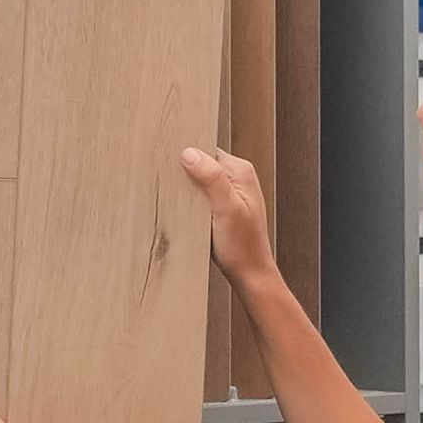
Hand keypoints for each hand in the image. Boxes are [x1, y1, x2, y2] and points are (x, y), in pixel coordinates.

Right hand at [181, 145, 274, 287]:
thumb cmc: (242, 246)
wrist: (249, 273)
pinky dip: (191, 200)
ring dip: (187, 188)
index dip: (188, 156)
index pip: (206, 149)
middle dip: (186, 173)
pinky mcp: (222, 205)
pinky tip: (188, 211)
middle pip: (202, 162)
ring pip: (199, 179)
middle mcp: (237, 177)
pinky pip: (201, 193)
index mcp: (241, 171)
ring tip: (180, 201)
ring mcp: (230, 191)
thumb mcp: (227, 210)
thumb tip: (190, 153)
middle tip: (175, 189)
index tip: (174, 167)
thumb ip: (212, 179)